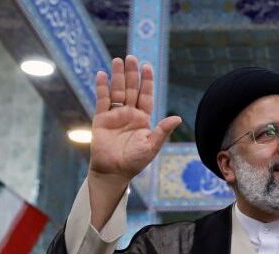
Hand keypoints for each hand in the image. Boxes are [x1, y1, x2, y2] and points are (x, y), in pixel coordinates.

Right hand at [90, 55, 181, 184]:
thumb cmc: (134, 162)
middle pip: (131, 89)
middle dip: (132, 73)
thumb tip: (177, 118)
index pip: (146, 96)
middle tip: (131, 57)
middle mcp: (129, 114)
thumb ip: (162, 131)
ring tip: (117, 60)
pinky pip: (102, 100)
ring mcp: (115, 115)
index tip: (147, 66)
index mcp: (143, 119)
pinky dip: (102, 87)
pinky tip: (102, 74)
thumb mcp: (151, 146)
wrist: (113, 172)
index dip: (146, 81)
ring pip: (117, 91)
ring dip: (117, 76)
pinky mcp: (101, 119)